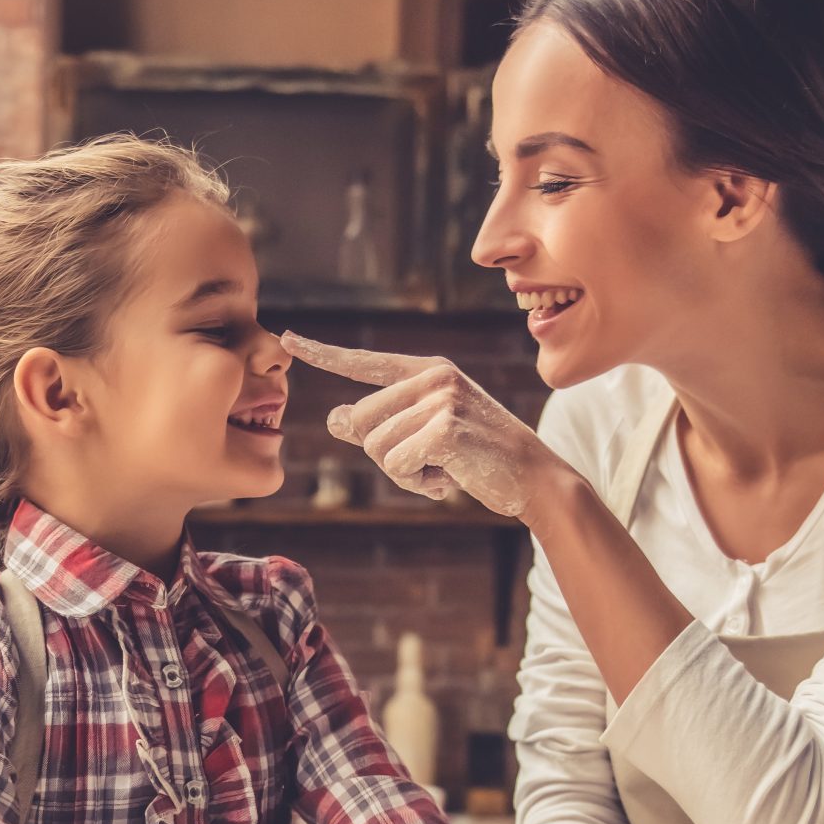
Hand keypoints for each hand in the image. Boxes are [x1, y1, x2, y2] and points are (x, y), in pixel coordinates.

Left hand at [281, 331, 553, 516]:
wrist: (534, 478)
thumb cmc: (479, 458)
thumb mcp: (427, 436)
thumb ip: (381, 425)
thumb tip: (333, 417)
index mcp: (427, 371)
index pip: (365, 362)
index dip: (324, 354)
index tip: (289, 340)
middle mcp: (433, 376)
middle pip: (361, 421)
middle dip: (385, 455)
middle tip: (430, 462)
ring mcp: (441, 398)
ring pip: (375, 447)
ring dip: (403, 474)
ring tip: (444, 468)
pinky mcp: (445, 427)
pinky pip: (397, 465)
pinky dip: (417, 483)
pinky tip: (449, 478)